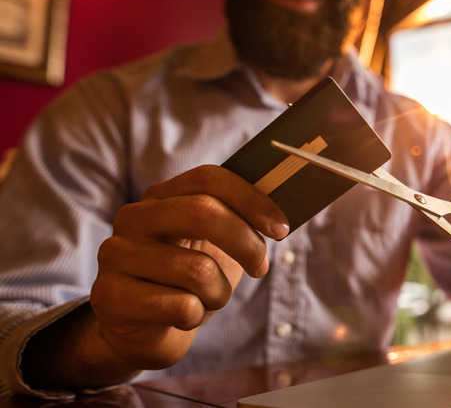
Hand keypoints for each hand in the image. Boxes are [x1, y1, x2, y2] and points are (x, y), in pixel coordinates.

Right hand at [91, 165, 288, 370]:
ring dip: (218, 293)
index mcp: (162, 196)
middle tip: (260, 268)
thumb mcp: (216, 246)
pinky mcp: (109, 296)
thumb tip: (282, 213)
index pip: (209, 178)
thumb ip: (240, 219)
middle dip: (245, 244)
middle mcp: (134, 217)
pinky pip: (180, 306)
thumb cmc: (188, 282)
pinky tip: (181, 316)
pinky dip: (195, 316)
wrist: (143, 331)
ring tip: (206, 298)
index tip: (281, 227)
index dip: (251, 199)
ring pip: (198, 270)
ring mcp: (116, 255)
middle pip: (203, 212)